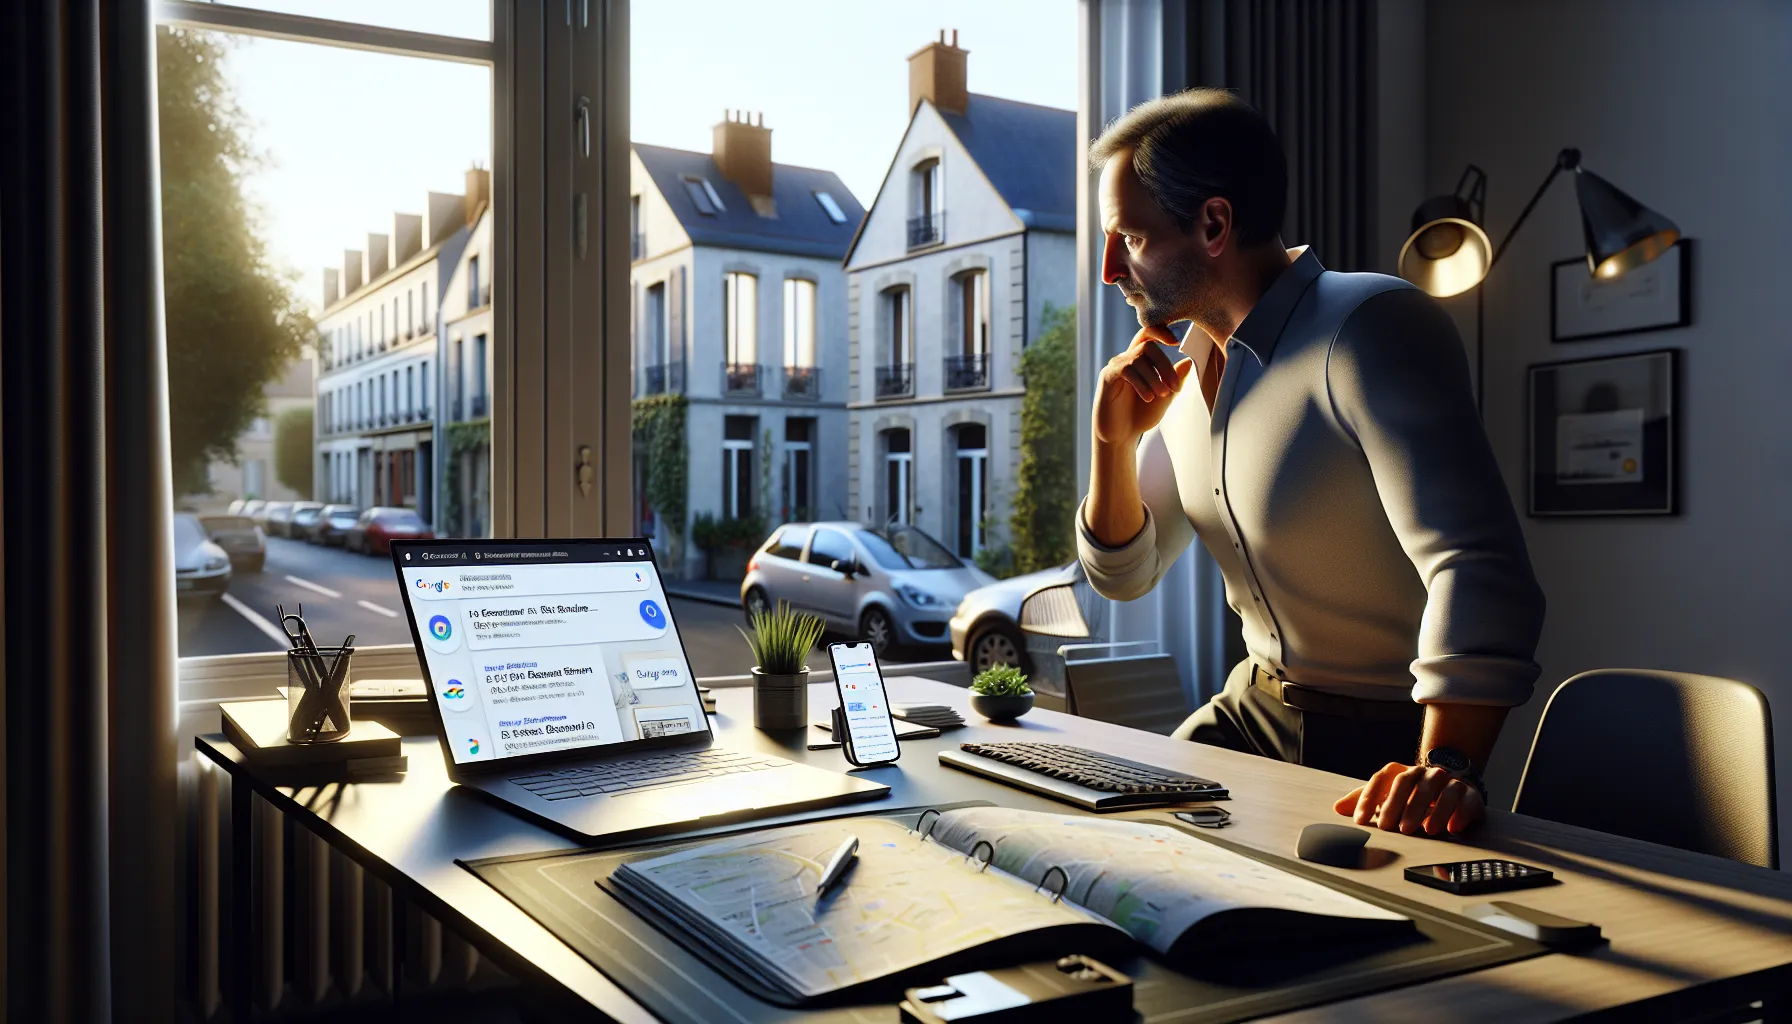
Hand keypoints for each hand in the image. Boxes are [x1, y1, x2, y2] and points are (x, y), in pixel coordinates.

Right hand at [1093, 325, 1194, 445]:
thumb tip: (1188, 361)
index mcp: (1140, 361)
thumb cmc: (1140, 416)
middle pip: (1147, 346)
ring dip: (1155, 377)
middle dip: (1165, 365)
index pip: (1148, 335)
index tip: (1177, 341)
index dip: (1161, 332)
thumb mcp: (1164, 398)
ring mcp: (1115, 367)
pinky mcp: (1107, 378)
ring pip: (1138, 358)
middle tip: (1175, 388)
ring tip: (1162, 396)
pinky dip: (1141, 383)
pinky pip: (1126, 370)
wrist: (1120, 436)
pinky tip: (1148, 398)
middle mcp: (1126, 360)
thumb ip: (1174, 380)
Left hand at [1332, 763, 1484, 836]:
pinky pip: (1465, 800)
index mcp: (1401, 772)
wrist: (1450, 785)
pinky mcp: (1468, 794)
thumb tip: (1337, 808)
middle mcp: (1424, 773)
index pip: (1381, 779)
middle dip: (1398, 805)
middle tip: (1392, 828)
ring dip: (1431, 810)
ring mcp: (1448, 782)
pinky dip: (1458, 814)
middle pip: (1409, 782)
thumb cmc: (1412, 794)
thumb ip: (1363, 800)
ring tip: (1425, 830)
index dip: (1368, 797)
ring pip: (1439, 790)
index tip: (1359, 820)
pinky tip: (1451, 828)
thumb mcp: (1387, 796)